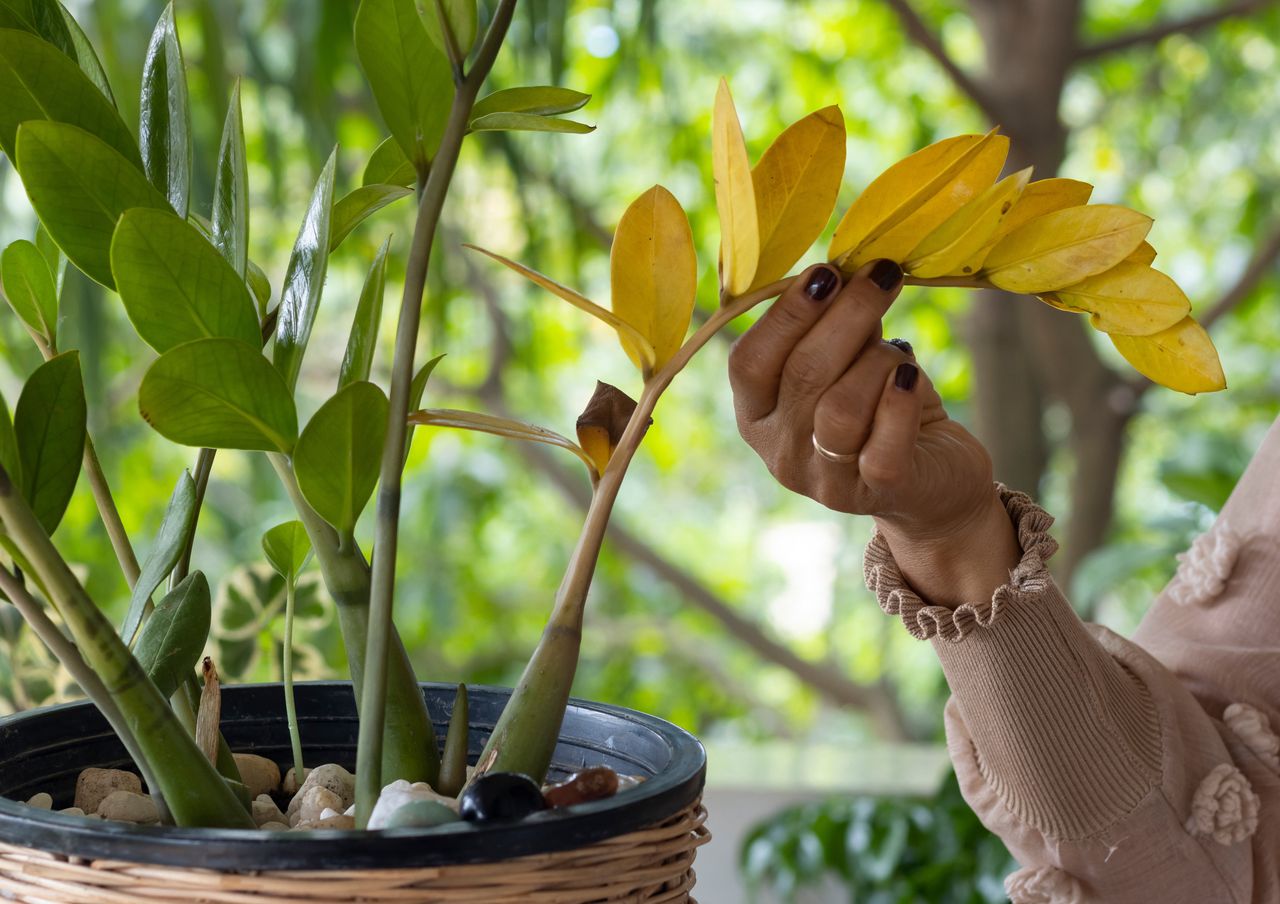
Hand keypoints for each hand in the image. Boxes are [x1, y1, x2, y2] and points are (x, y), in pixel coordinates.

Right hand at [728, 261, 1019, 605]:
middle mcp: (781, 452)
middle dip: (847, 313)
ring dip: (877, 362)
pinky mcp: (879, 493)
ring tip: (899, 355)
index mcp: (757, 415)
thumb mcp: (849, 364)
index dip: (786, 314)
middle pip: (802, 373)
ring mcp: (826, 480)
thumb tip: (846, 273)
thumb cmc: (882, 409)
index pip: (748, 361)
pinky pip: (884, 445)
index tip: (827, 271)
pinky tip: (911, 380)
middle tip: (883, 274)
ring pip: (839, 408)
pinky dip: (900, 403)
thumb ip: (837, 328)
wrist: (934, 482)